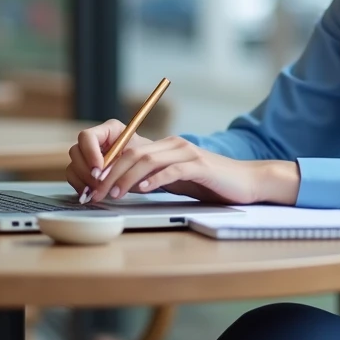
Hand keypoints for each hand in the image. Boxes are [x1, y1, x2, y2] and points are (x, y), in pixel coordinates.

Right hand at [64, 119, 152, 197]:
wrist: (147, 169)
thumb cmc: (145, 159)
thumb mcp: (138, 157)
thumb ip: (120, 163)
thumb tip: (104, 175)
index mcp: (108, 130)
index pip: (88, 136)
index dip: (90, 152)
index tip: (99, 169)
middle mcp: (94, 141)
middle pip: (76, 151)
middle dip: (87, 170)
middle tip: (99, 183)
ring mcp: (87, 155)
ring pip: (73, 166)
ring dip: (84, 180)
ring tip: (98, 191)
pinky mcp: (84, 169)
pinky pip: (73, 177)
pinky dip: (81, 187)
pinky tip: (91, 193)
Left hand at [65, 122, 298, 205]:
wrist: (247, 182)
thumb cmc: (211, 184)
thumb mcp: (177, 180)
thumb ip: (154, 178)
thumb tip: (123, 186)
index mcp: (166, 146)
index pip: (128, 151)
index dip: (107, 167)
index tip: (92, 186)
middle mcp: (174, 145)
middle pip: (132, 154)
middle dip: (109, 175)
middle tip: (94, 195)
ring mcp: (187, 153)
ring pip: (147, 160)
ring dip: (126, 179)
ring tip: (112, 194)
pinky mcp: (200, 166)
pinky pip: (172, 170)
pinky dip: (155, 180)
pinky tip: (143, 191)